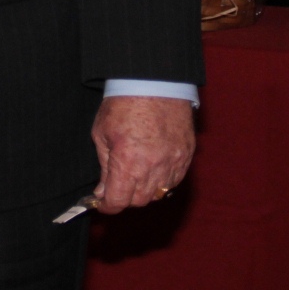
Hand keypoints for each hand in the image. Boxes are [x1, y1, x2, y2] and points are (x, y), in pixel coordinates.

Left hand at [90, 96, 194, 212]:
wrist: (153, 84)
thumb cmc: (122, 105)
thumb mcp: (102, 134)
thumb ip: (105, 167)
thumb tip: (103, 192)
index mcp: (129, 162)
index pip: (119, 200)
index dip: (108, 206)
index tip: (102, 204)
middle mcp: (154, 168)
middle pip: (139, 201)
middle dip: (125, 198)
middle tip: (115, 186)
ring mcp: (173, 163)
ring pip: (158, 194)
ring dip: (144, 191)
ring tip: (133, 175)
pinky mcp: (186, 157)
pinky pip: (174, 181)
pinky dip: (162, 181)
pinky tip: (151, 169)